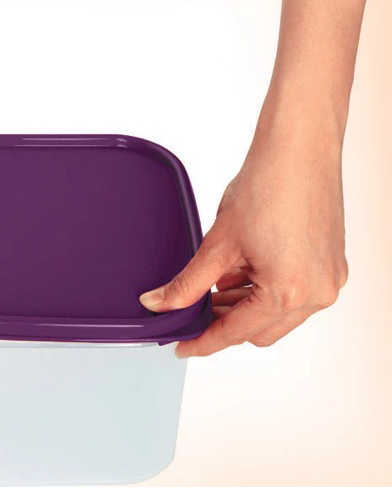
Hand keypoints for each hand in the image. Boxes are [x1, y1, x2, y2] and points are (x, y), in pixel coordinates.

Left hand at [139, 126, 348, 356]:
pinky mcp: (332, 265)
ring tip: (214, 287)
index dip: (203, 342)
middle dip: (224, 323)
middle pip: (259, 331)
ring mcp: (329, 280)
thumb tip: (160, 304)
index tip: (183, 346)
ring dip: (244, 307)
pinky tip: (239, 274)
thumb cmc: (268, 185)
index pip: (235, 333)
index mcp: (288, 292)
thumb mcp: (218, 243)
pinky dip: (264, 291)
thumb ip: (187, 283)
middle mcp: (317, 293)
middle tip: (193, 311)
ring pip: (277, 315)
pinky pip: (294, 294)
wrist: (299, 147)